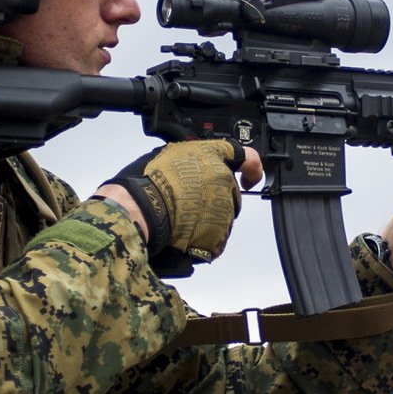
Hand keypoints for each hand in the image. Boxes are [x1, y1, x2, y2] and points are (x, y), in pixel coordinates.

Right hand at [96, 139, 260, 270]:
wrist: (140, 209)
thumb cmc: (147, 181)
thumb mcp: (169, 153)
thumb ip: (190, 157)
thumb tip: (191, 163)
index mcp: (213, 157)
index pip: (246, 157)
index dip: (252, 168)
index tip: (250, 177)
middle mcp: (224, 182)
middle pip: (230, 193)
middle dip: (214, 198)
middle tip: (188, 202)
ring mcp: (223, 211)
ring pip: (222, 217)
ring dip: (207, 219)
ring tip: (179, 219)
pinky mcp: (218, 236)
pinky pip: (215, 239)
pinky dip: (201, 240)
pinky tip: (182, 235)